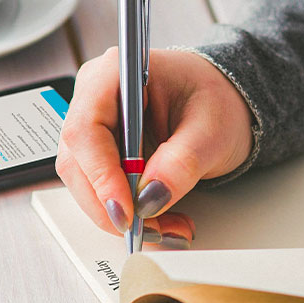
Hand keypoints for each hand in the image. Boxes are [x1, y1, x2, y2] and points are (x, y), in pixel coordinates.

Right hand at [56, 48, 253, 244]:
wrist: (224, 103)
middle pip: (78, 162)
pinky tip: (158, 219)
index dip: (101, 175)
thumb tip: (150, 197)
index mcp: (116, 73)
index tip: (126, 211)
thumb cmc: (216, 99)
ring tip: (166, 228)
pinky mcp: (103, 152)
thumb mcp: (211, 131)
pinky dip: (128, 212)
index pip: (87, 129)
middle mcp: (96, 98)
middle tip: (151, 229)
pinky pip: (101, 189)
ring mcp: (96, 126)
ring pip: (86, 183)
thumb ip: (181, 162)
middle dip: (112, 205)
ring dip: (122, 215)